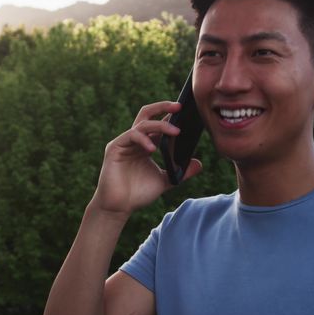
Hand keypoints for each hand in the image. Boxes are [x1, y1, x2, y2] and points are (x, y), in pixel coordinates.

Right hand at [91, 101, 201, 216]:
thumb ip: (181, 172)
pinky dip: (143, 139)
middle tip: (179, 107)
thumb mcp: (165, 181)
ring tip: (175, 132)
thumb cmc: (138, 194)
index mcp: (146, 145)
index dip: (170, 116)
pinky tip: (153, 148)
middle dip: (162, 107)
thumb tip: (199, 163)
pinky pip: (130, 136)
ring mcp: (124, 143)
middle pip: (147, 114)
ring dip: (160, 125)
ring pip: (142, 124)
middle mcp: (134, 140)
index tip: (187, 112)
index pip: (158, 124)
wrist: (119, 207)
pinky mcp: (114, 148)